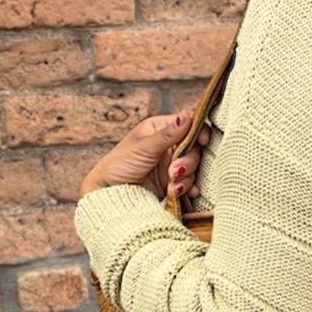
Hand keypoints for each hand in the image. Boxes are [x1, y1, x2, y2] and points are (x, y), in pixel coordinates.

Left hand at [80, 112, 209, 201]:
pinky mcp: (171, 183)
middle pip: (195, 149)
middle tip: (174, 171)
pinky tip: (176, 193)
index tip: (202, 141)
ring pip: (193, 168)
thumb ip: (168, 134)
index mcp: (159, 129)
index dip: (198, 133)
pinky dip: (186, 189)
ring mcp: (170, 165)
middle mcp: (167, 146)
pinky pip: (189, 184)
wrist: (109, 195)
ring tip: (170, 186)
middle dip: (187, 162)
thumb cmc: (119, 166)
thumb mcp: (144, 147)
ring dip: (185, 178)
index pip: (188, 126)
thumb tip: (187, 115)